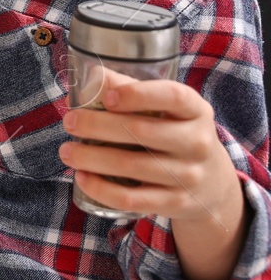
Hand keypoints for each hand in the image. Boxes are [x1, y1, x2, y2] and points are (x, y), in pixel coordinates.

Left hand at [60, 74, 248, 279]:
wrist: (212, 186)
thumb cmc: (176, 134)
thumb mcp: (167, 110)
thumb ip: (132, 89)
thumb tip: (91, 77)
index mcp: (195, 111)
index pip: (173, 96)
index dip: (138, 94)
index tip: (107, 97)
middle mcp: (197, 142)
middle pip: (142, 131)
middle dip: (96, 125)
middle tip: (69, 122)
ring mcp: (189, 175)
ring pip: (131, 165)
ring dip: (90, 158)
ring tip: (66, 151)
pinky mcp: (176, 203)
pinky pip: (132, 199)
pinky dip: (101, 189)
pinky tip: (82, 178)